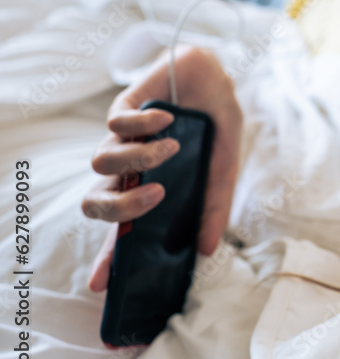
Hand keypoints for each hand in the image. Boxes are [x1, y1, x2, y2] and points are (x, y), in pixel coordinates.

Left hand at [83, 46, 242, 291]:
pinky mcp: (121, 108)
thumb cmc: (216, 120)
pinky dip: (142, 126)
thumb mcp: (225, 165)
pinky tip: (167, 120)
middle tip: (157, 196)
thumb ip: (215, 204)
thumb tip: (208, 248)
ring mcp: (121, 140)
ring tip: (173, 147)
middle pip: (97, 202)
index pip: (122, 229)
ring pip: (101, 163)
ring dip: (140, 158)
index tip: (103, 285)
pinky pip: (115, 125)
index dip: (109, 257)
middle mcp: (128, 170)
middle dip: (121, 206)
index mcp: (149, 189)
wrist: (214, 73)